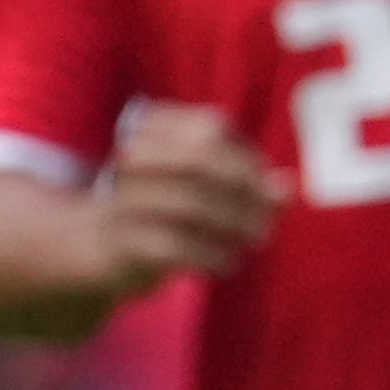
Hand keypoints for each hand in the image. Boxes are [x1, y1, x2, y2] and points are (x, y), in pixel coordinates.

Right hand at [90, 101, 288, 297]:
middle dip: (244, 191)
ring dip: (234, 224)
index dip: (247, 157)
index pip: (211, 128)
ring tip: (254, 241)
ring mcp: (123, 196)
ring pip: (191, 203)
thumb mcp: (200, 186)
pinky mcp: (122, 238)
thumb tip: (286, 190)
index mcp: (150, 127)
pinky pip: (176, 244)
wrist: (103, 244)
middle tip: (266, 221)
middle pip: (201, 160)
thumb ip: (245, 184)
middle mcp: (133, 155)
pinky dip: (211, 255)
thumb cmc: (164, 207)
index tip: (266, 187)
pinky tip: (228, 263)